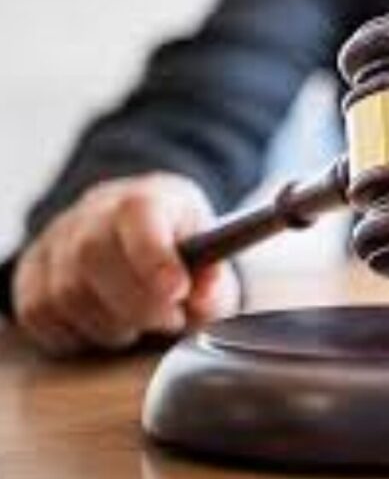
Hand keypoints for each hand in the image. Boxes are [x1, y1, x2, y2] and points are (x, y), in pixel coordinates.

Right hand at [13, 173, 240, 356]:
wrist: (140, 230)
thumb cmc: (182, 248)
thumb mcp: (213, 256)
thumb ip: (214, 281)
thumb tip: (203, 296)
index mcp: (146, 198)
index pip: (137, 214)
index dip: (154, 256)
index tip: (178, 292)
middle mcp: (93, 212)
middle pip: (93, 256)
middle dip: (136, 304)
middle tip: (170, 321)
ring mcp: (56, 239)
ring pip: (65, 292)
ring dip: (110, 325)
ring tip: (141, 325)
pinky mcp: (31, 271)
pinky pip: (39, 312)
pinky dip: (75, 333)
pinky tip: (106, 326)